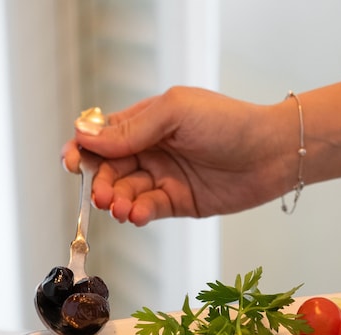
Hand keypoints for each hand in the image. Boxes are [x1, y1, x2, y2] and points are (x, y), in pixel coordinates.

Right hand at [62, 87, 292, 225]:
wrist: (270, 154)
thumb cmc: (227, 123)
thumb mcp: (175, 113)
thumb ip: (131, 129)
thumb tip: (86, 137)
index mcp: (146, 121)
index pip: (103, 136)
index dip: (82, 150)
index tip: (70, 163)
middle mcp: (150, 149)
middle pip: (109, 169)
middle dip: (100, 183)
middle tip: (102, 195)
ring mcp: (162, 177)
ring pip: (125, 193)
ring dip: (117, 202)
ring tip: (121, 208)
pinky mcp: (176, 203)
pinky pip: (147, 210)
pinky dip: (138, 214)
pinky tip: (138, 214)